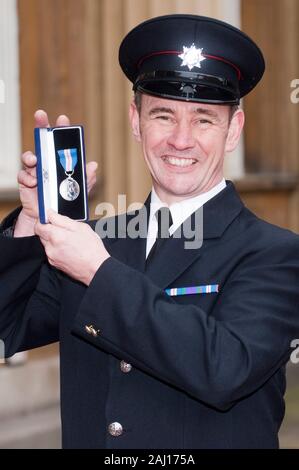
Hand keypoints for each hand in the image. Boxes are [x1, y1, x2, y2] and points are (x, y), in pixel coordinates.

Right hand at [14, 110, 97, 236]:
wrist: (51, 218)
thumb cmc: (65, 201)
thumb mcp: (79, 191)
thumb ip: (86, 179)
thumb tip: (93, 165)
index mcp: (60, 163)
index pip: (61, 143)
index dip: (61, 129)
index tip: (62, 119)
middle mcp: (47, 163)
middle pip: (43, 142)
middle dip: (41, 126)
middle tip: (41, 116)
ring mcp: (36, 172)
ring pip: (30, 157)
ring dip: (31, 157)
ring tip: (36, 162)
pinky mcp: (26, 182)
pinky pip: (23, 176)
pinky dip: (28, 178)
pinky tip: (35, 183)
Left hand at [34, 209, 109, 285]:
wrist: (96, 269)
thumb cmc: (92, 249)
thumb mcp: (81, 228)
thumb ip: (62, 219)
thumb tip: (51, 214)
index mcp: (56, 236)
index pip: (39, 225)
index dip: (44, 220)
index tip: (50, 218)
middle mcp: (50, 247)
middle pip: (41, 233)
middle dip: (49, 229)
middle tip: (63, 229)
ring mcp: (51, 256)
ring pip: (46, 243)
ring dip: (53, 239)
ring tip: (68, 240)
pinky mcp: (54, 263)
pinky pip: (51, 251)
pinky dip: (56, 248)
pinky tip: (68, 248)